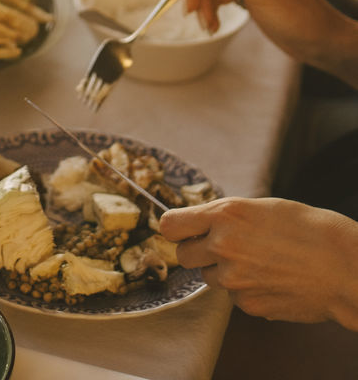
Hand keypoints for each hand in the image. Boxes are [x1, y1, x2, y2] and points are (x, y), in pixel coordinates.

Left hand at [160, 195, 357, 326]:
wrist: (340, 265)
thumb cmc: (304, 228)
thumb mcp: (259, 207)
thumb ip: (224, 216)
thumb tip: (196, 225)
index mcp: (224, 214)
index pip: (170, 225)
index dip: (175, 229)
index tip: (182, 231)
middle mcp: (222, 245)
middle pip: (183, 256)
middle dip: (198, 252)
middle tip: (223, 247)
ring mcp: (234, 278)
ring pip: (209, 278)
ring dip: (223, 271)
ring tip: (256, 262)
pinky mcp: (247, 304)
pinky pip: (233, 297)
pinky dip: (245, 290)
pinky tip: (270, 279)